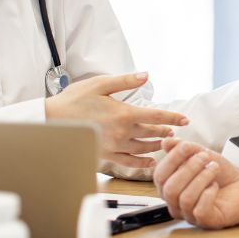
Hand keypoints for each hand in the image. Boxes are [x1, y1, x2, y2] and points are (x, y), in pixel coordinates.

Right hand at [46, 72, 187, 169]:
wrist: (52, 120)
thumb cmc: (75, 99)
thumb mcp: (101, 84)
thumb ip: (126, 81)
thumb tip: (146, 75)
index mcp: (123, 113)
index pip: (156, 116)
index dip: (173, 118)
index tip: (186, 120)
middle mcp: (122, 132)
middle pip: (152, 133)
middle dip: (166, 131)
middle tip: (175, 131)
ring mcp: (114, 145)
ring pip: (144, 148)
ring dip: (157, 145)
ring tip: (165, 142)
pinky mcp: (106, 155)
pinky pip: (129, 161)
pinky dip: (142, 162)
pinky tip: (150, 161)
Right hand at [153, 138, 238, 228]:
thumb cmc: (218, 173)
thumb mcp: (202, 155)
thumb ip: (185, 148)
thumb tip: (166, 142)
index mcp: (169, 187)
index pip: (159, 176)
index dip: (172, 159)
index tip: (187, 146)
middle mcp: (175, 204)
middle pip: (170, 189)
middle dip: (188, 169)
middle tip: (205, 157)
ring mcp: (189, 215)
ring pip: (185, 199)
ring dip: (202, 178)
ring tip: (214, 168)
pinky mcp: (206, 222)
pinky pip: (200, 210)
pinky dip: (209, 193)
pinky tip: (215, 186)